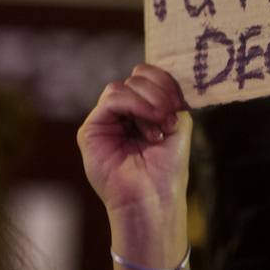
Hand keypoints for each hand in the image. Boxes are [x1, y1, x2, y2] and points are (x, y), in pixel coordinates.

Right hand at [77, 63, 190, 267]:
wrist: (153, 197)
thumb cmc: (167, 166)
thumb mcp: (176, 122)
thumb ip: (168, 95)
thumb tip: (158, 72)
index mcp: (141, 109)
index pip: (148, 75)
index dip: (165, 82)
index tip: (178, 105)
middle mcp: (121, 113)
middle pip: (138, 77)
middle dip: (159, 94)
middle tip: (169, 119)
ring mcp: (105, 120)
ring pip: (124, 85)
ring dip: (148, 101)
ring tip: (159, 125)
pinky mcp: (91, 129)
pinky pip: (112, 98)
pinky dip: (134, 104)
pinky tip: (147, 124)